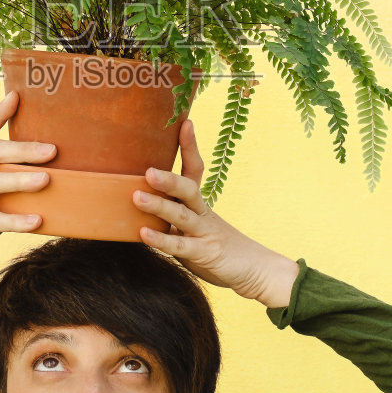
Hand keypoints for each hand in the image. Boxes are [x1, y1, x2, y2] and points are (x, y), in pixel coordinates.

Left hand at [133, 119, 298, 305]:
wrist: (254, 269)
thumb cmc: (217, 245)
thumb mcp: (195, 225)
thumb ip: (172, 213)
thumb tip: (138, 196)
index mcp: (199, 203)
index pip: (196, 169)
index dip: (190, 147)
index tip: (185, 123)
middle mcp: (202, 213)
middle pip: (188, 189)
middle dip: (168, 179)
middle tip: (148, 171)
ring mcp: (204, 233)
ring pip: (181, 215)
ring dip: (159, 205)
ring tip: (137, 197)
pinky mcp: (203, 254)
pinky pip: (180, 246)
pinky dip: (161, 239)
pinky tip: (143, 233)